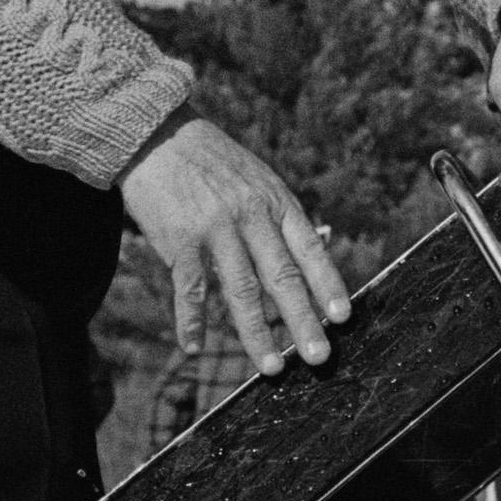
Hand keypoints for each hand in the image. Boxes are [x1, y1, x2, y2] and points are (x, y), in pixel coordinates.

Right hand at [120, 116, 353, 373]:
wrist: (157, 135)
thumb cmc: (212, 162)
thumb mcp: (258, 179)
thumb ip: (279, 217)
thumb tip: (312, 254)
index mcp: (276, 201)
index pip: (310, 248)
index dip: (328, 283)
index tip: (343, 317)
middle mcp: (251, 216)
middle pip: (282, 276)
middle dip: (303, 320)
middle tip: (319, 356)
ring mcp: (215, 228)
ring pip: (241, 290)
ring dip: (256, 333)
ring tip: (271, 366)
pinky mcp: (180, 239)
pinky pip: (190, 289)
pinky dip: (191, 321)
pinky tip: (194, 347)